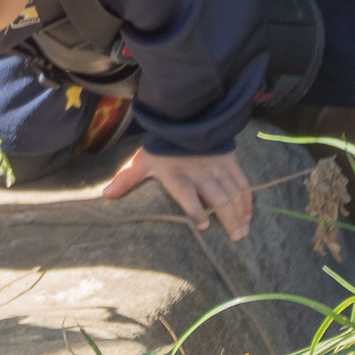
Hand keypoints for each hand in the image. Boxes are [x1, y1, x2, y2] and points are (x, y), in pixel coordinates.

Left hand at [102, 147, 254, 240]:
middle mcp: (199, 172)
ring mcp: (216, 166)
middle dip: (227, 218)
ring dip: (239, 212)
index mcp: (177, 174)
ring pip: (231, 191)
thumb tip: (106, 195)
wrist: (183, 116)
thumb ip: (127, 178)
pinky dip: (246, 198)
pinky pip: (241, 181)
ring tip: (244, 231)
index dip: (195, 209)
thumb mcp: (143, 160)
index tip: (202, 226)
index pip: (186, 193)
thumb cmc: (161, 146)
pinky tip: (249, 213)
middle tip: (236, 238)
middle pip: (216, 196)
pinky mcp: (228, 161)